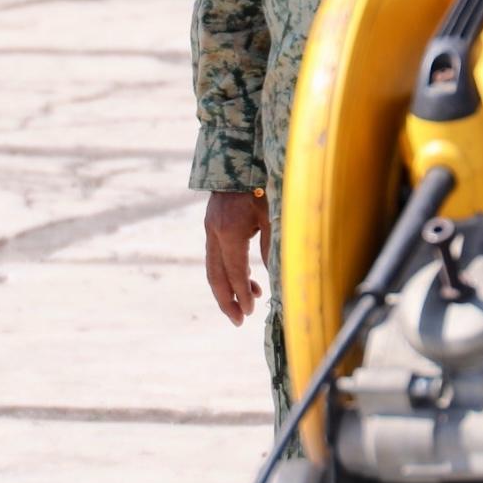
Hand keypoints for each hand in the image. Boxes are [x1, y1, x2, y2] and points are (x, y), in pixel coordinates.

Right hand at [202, 190, 268, 326]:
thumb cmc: (262, 186)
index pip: (235, 271)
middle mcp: (215, 232)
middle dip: (226, 301)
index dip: (242, 294)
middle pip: (216, 276)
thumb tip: (271, 274)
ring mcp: (210, 229)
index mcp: (230, 231)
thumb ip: (270, 244)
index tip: (249, 312)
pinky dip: (228, 273)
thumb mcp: (272, 214)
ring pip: (212, 268)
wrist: (238, 161)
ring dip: (225, 290)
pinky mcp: (211, 227)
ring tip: (244, 306)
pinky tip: (247, 280)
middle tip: (238, 321)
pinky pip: (215, 257)